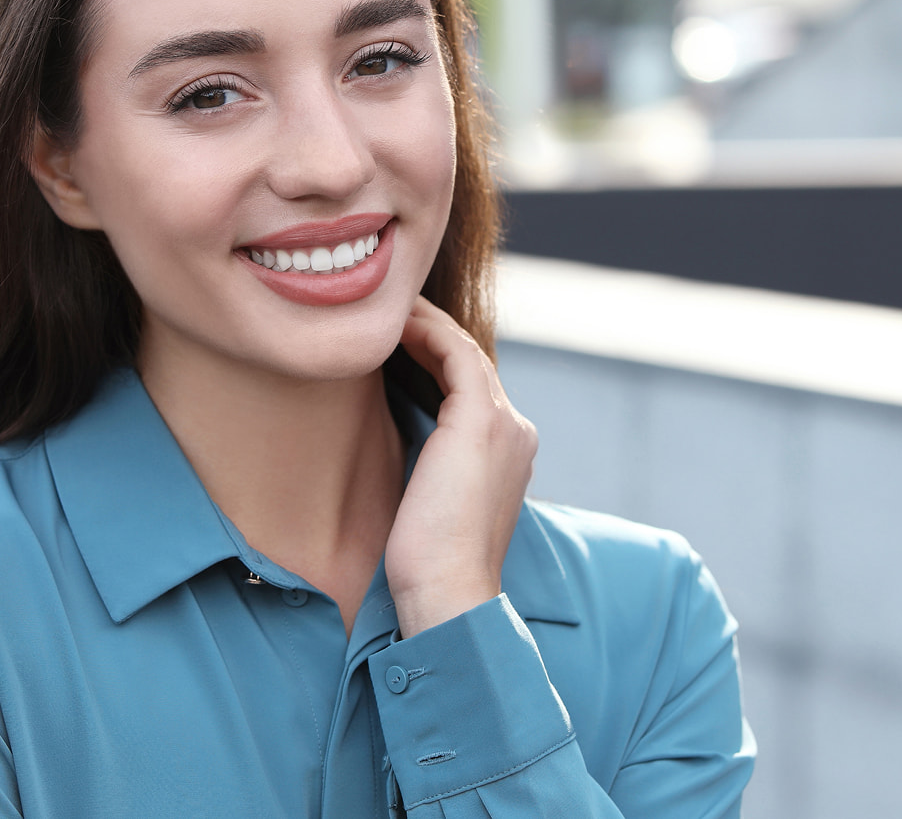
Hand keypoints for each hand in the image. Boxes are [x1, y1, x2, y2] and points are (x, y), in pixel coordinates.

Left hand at [384, 296, 537, 636]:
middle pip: (470, 361)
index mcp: (508, 451)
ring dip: (426, 323)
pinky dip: (425, 332)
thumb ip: (428, 464)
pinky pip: (454, 353)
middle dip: (430, 332)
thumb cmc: (428, 562)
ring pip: (464, 349)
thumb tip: (393, 441)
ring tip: (387, 307)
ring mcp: (503, 423)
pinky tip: (393, 325)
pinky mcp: (481, 421)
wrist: (448, 592)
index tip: (394, 341)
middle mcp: (515, 430)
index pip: (471, 387)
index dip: (433, 357)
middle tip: (388, 311)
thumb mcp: (431, 500)